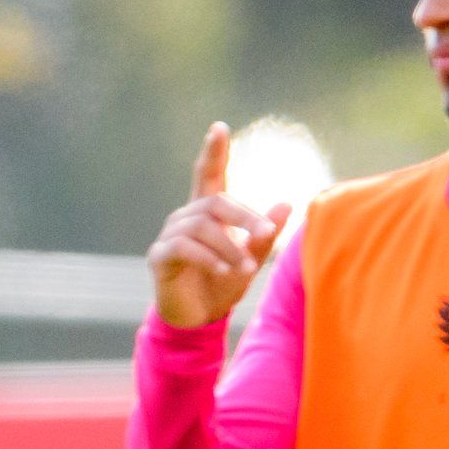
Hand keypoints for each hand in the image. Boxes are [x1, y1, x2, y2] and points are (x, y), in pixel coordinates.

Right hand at [148, 122, 291, 329]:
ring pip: (202, 226)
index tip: (219, 127)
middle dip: (244, 217)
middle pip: (215, 201)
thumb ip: (265, 235)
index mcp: (206, 212)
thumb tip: (288, 204)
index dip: (214, 151)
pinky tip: (224, 270)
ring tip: (248, 267)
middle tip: (267, 234)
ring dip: (230, 246)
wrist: (197, 320)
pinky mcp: (160, 257)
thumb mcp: (251, 259)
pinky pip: (184, 247)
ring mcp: (169, 236)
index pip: (208, 174)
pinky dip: (208, 257)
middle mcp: (185, 217)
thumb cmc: (222, 285)